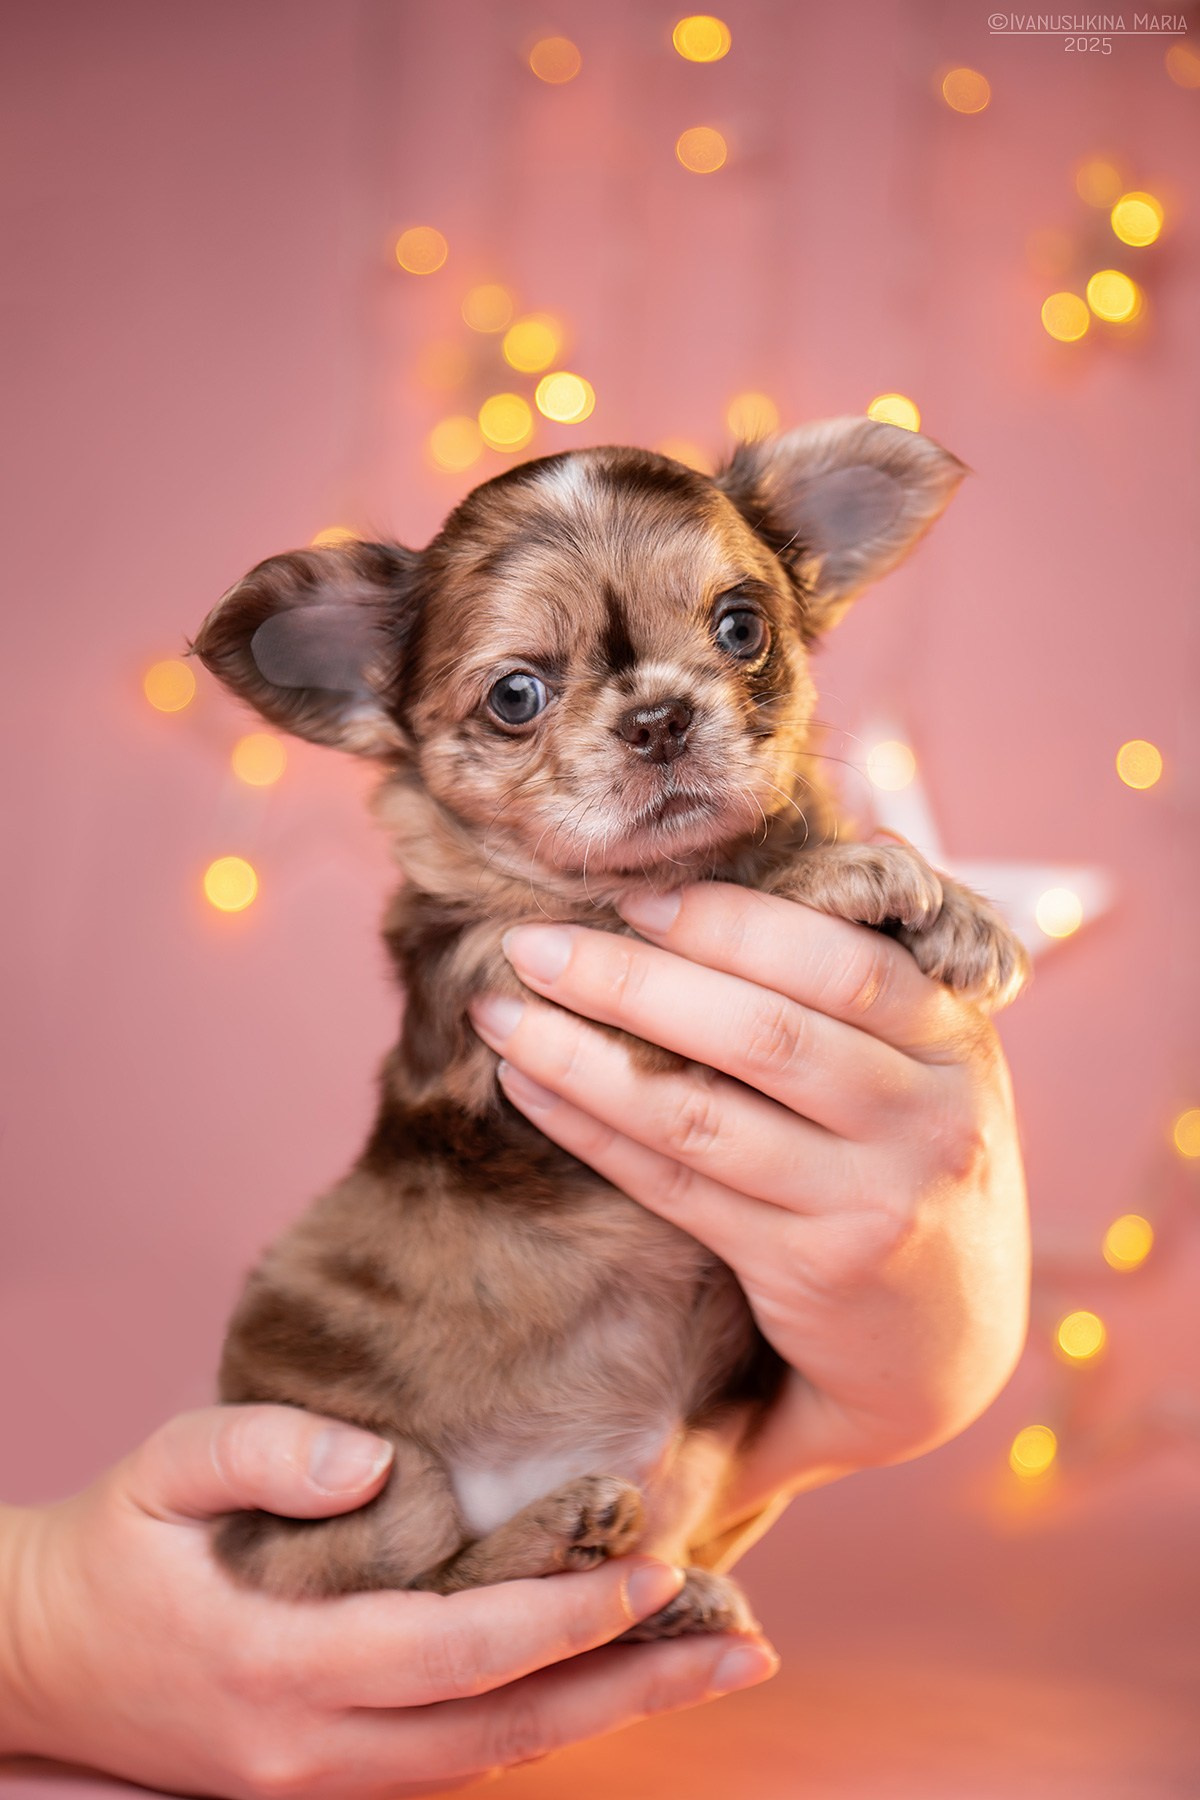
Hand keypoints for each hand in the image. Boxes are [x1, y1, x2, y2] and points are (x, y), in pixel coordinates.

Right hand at [0, 1406, 777, 1795]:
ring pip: (496, 1759)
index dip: (563, 1618)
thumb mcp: (166, 1465)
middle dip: (634, 1689)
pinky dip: (544, 1725)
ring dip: (608, 1714)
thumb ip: (267, 1450)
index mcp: (283, 1662)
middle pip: (506, 1732)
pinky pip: (459, 1762)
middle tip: (745, 1646)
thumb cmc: (116, 1545)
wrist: (38, 1655)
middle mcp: (318, 1745)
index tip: (654, 1569)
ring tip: (710, 1663)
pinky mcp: (329, 1779)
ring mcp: (324, 1779)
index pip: (457, 1651)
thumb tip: (381, 1463)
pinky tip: (607, 1685)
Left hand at [470, 882, 1029, 1521]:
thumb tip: (859, 840)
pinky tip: (530, 1085)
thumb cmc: (915, 1156)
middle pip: (763, 1034)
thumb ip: (886, 967)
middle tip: (532, 942)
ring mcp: (869, 1201)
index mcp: (956, 1039)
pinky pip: (676, 1187)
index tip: (634, 898)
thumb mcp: (938, 1058)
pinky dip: (593, 1130)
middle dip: (632, 981)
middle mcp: (926, 1118)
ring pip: (702, 1116)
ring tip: (502, 1013)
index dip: (732, 925)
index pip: (842, 962)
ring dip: (585, 1057)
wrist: (948, 1339)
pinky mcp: (807, 1269)